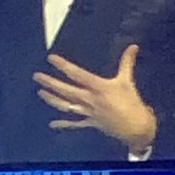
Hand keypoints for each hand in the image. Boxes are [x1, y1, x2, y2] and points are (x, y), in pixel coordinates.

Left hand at [33, 45, 156, 155]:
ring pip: (66, 106)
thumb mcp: (128, 81)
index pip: (77, 74)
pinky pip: (75, 124)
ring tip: (41, 92)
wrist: (137, 128)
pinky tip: (52, 124)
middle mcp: (90, 100)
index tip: (51, 59)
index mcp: (99, 87)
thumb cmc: (132, 104)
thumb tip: (133, 46)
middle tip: (37, 76)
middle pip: (66, 90)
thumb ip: (127, 63)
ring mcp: (88, 112)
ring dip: (52, 99)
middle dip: (50, 83)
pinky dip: (64, 124)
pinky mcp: (91, 123)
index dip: (63, 66)